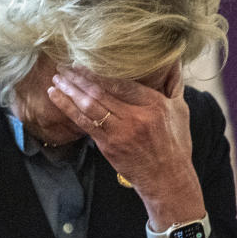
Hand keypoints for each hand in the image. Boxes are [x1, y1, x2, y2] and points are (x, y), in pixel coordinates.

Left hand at [47, 64, 205, 229]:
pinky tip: (56, 96)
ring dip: (69, 90)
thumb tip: (174, 59)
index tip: (83, 61)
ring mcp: (120, 132)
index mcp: (153, 104)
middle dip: (78, 77)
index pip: (121, 82)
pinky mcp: (108, 145)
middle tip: (63, 66)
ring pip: (89, 105)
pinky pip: (84, 122)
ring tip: (56, 79)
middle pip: (101, 91)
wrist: (167, 178)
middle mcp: (136, 117)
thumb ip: (174, 83)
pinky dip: (68, 107)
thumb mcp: (180, 110)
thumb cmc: (175, 144)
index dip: (98, 71)